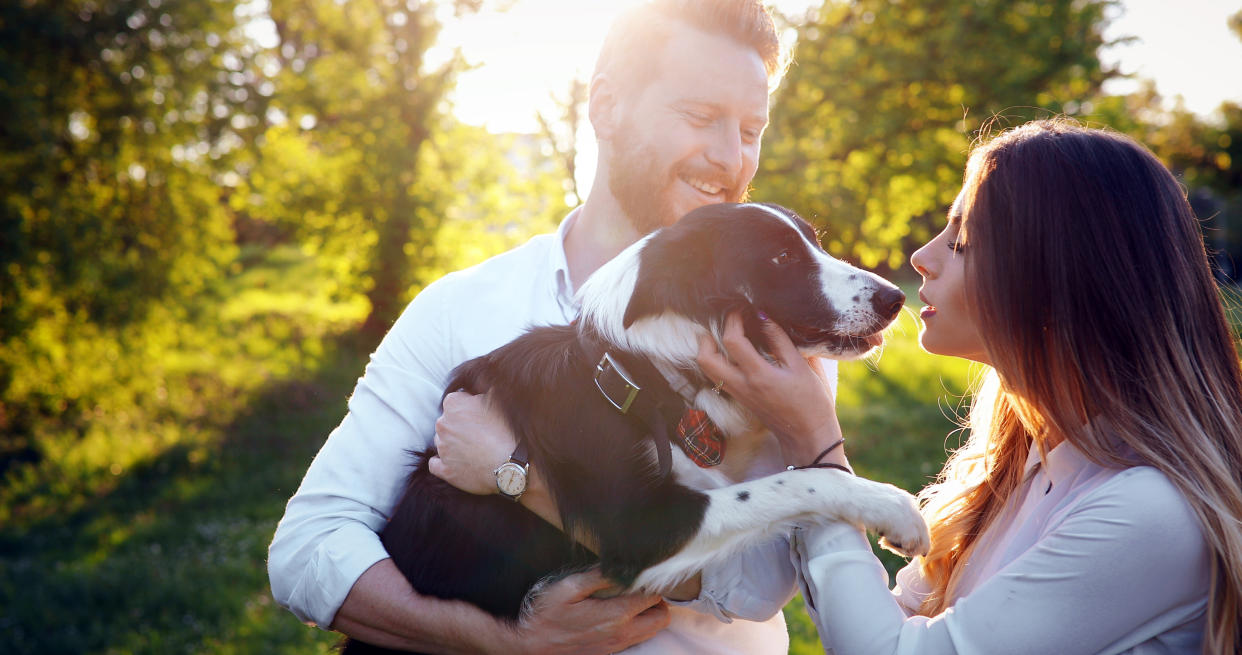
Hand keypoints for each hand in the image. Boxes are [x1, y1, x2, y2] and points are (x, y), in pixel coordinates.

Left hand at [429, 391, 514, 494]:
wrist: (512, 465)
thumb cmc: (508, 431)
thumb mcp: (500, 399)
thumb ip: (484, 390)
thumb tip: (480, 386)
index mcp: (453, 404)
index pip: (456, 400)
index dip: (469, 407)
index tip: (481, 414)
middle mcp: (442, 424)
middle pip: (448, 421)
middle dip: (461, 425)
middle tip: (481, 432)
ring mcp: (442, 448)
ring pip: (443, 441)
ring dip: (455, 443)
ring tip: (476, 449)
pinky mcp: (444, 470)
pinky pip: (436, 464)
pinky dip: (445, 463)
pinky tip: (459, 463)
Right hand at [510, 568, 669, 654]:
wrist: (531, 646)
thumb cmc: (546, 615)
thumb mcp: (569, 588)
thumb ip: (599, 576)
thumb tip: (622, 566)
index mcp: (616, 615)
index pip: (653, 596)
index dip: (651, 582)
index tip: (641, 574)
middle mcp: (622, 633)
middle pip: (661, 617)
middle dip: (656, 600)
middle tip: (640, 587)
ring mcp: (617, 645)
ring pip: (652, 630)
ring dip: (649, 614)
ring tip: (632, 599)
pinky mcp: (610, 652)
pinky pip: (637, 639)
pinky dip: (638, 626)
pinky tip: (620, 614)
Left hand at [696, 312, 844, 466]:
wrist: (808, 436)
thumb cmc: (812, 402)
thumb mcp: (802, 367)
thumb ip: (781, 341)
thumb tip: (764, 317)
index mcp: (759, 375)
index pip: (732, 341)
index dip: (732, 320)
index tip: (740, 309)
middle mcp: (742, 385)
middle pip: (705, 358)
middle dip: (707, 336)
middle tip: (723, 324)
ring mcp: (738, 394)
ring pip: (707, 369)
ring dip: (709, 350)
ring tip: (725, 335)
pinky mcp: (740, 399)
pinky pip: (718, 377)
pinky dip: (718, 361)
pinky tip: (733, 353)